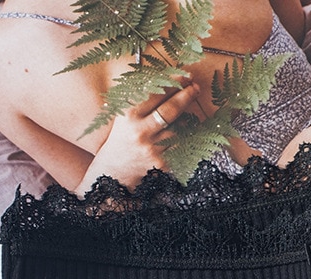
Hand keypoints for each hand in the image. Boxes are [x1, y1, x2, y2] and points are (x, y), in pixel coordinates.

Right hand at [73, 82, 200, 194]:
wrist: (115, 173)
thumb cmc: (121, 139)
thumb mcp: (122, 116)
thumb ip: (139, 99)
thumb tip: (162, 78)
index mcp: (128, 115)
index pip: (155, 93)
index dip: (172, 82)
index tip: (185, 75)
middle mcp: (141, 131)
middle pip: (170, 110)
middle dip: (186, 96)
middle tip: (195, 86)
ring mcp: (154, 149)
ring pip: (179, 128)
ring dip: (186, 119)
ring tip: (187, 114)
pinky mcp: (163, 163)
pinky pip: (181, 145)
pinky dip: (185, 138)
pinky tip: (185, 132)